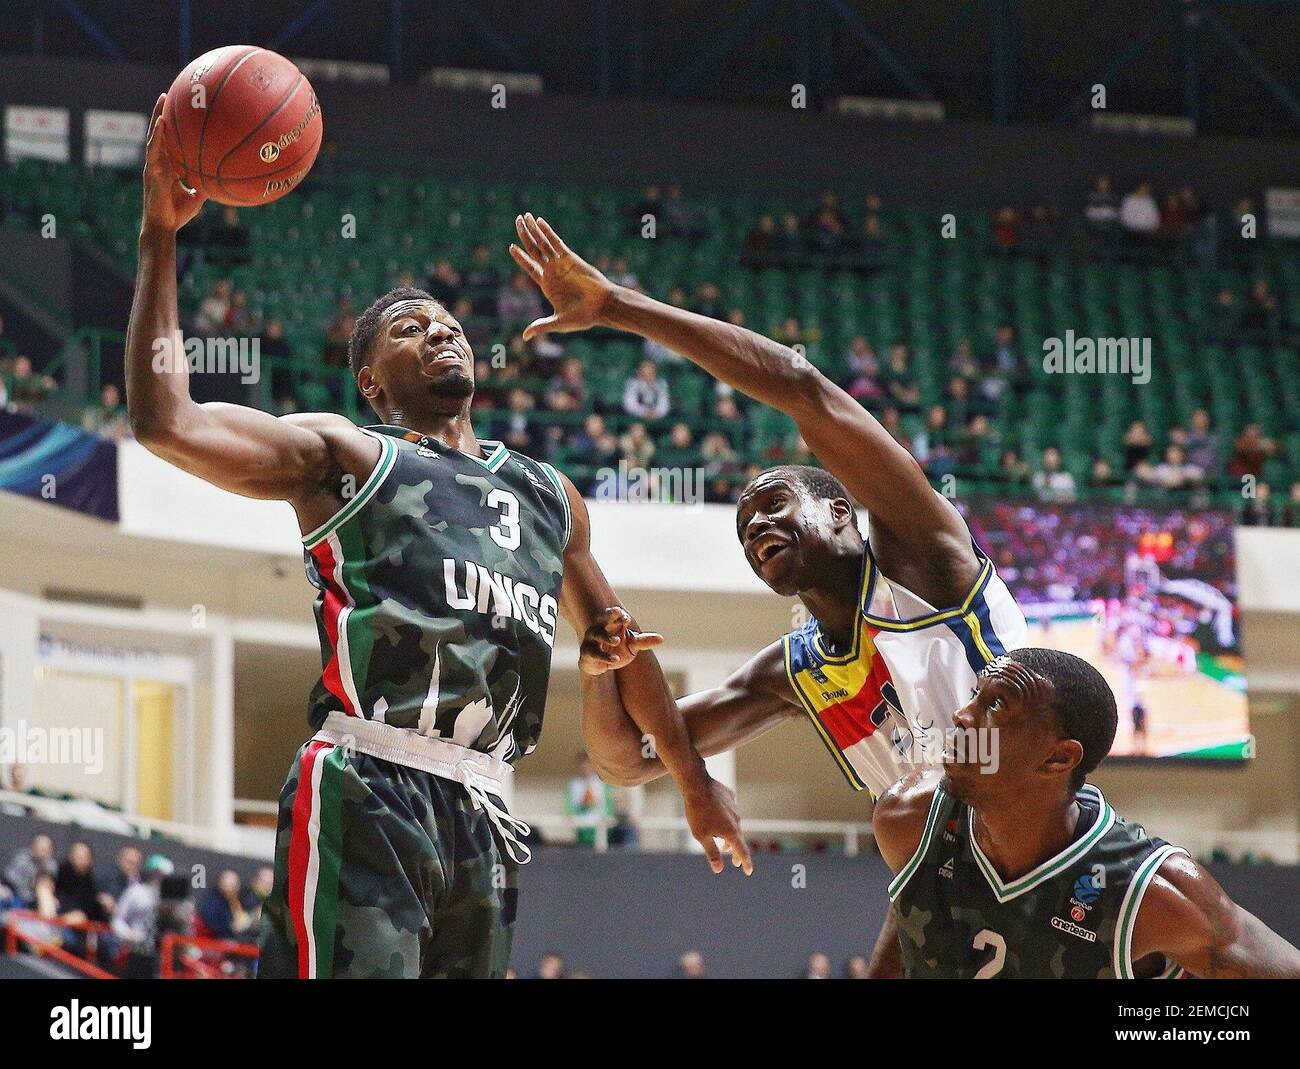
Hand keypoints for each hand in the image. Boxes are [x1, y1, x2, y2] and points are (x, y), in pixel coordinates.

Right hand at [142, 94, 205, 234]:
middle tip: (169, 94)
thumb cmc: (178, 214)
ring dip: (157, 116)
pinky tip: (161, 123)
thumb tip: (222, 178)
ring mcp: (153, 165)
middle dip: (163, 113)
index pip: (170, 141)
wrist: (164, 227)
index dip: (173, 126)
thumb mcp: (198, 196)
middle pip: (160, 133)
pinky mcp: (150, 171)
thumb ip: (206, 184)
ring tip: (162, 99)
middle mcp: (159, 161)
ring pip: (154, 136)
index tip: (180, 109)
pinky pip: (153, 150)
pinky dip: (157, 136)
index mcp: (169, 166)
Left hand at [509, 213, 615, 339]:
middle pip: (534, 250)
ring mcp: (561, 263)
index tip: (511, 247)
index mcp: (547, 285)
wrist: (603, 307)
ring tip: (524, 216)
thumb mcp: (558, 322)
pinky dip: (547, 232)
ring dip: (533, 230)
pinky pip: (556, 242)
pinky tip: (539, 221)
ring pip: (543, 243)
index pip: (530, 267)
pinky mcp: (570, 258)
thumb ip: (541, 326)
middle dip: (525, 236)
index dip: (520, 257)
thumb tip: (524, 337)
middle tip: (517, 221)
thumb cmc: (583, 317)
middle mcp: (553, 272)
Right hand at [578, 607, 663, 675]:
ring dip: (607, 637)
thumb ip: (644, 641)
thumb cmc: (617, 649)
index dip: (620, 615)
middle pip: (603, 618)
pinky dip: (605, 656)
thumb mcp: (632, 645)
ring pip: (598, 635)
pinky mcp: (587, 653)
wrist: (600, 666)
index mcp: (610, 623)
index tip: (627, 619)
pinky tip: (615, 660)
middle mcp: (599, 628)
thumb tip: (662, 639)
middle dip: (610, 615)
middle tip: (617, 612)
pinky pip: (595, 653)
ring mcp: (591, 640)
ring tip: (618, 641)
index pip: (614, 614)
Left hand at [683, 776, 753, 875]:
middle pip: (738, 838)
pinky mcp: (730, 796)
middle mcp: (736, 819)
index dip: (745, 862)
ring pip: (734, 823)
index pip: (742, 851)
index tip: (748, 871)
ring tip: (723, 841)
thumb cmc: (697, 812)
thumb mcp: (701, 836)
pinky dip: (726, 816)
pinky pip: (730, 809)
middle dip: (735, 851)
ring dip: (729, 834)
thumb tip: (719, 869)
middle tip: (735, 862)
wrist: (697, 784)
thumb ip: (712, 853)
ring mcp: (734, 806)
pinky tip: (720, 817)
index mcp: (731, 831)